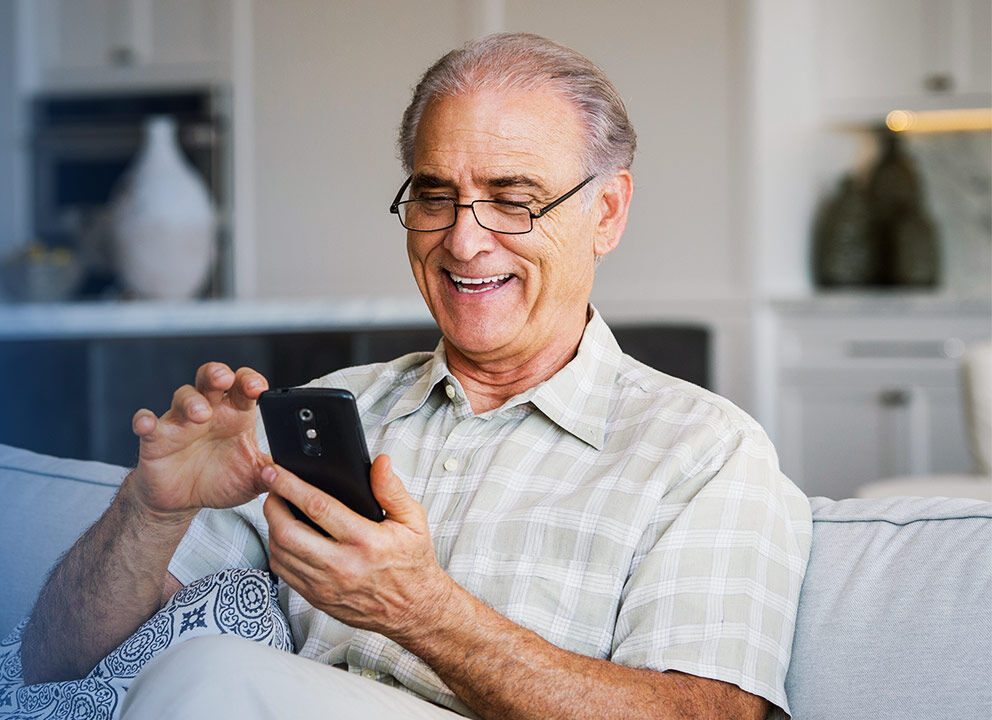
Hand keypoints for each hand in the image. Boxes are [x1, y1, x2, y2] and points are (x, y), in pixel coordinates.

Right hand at [129, 362, 271, 517]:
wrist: (184, 500)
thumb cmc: (220, 480)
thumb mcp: (252, 480)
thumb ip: (270, 474)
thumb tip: (285, 473)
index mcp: (235, 415)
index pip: (244, 388)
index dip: (251, 382)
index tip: (259, 388)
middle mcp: (209, 412)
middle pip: (211, 380)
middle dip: (218, 374)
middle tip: (225, 379)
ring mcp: (181, 422)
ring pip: (183, 397)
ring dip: (191, 402)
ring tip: (200, 414)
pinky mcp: (156, 439)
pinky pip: (147, 423)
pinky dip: (144, 420)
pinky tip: (147, 423)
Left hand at [262, 454, 452, 642]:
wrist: (414, 609)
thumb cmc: (412, 563)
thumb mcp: (413, 521)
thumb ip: (392, 490)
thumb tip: (380, 463)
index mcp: (365, 541)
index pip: (317, 507)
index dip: (290, 485)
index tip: (276, 472)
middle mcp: (342, 565)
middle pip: (287, 533)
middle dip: (272, 506)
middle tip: (271, 489)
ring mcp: (326, 585)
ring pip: (280, 554)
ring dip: (272, 527)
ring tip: (278, 510)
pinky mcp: (317, 598)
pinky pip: (284, 572)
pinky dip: (278, 551)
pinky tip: (286, 538)